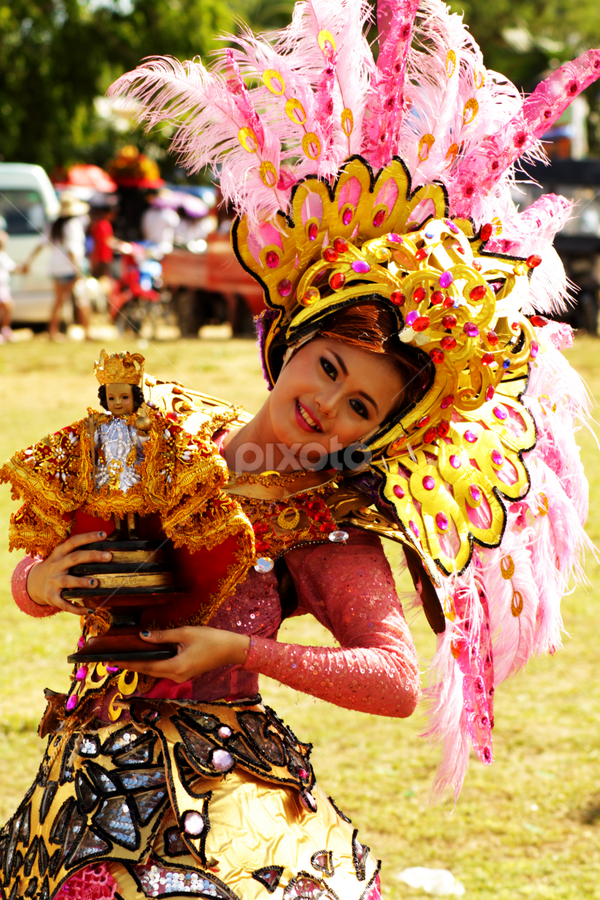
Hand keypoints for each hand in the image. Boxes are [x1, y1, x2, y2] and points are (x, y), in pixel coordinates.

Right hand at [27, 530, 111, 614]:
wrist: (35, 583)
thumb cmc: (58, 567)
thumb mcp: (63, 556)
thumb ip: (79, 552)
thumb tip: (105, 548)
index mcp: (59, 553)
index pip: (74, 541)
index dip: (88, 537)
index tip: (104, 535)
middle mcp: (56, 566)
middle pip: (74, 558)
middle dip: (92, 556)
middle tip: (108, 556)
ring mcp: (53, 581)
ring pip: (68, 581)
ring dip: (82, 582)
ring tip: (96, 583)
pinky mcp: (52, 597)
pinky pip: (65, 604)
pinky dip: (77, 608)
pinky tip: (90, 610)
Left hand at [110, 626, 249, 682]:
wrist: (231, 649)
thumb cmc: (211, 639)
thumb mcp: (185, 633)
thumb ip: (162, 636)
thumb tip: (142, 636)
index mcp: (175, 667)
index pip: (145, 665)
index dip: (127, 662)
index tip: (111, 660)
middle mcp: (176, 675)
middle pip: (147, 670)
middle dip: (130, 664)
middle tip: (112, 659)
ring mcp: (180, 676)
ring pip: (155, 671)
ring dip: (140, 664)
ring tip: (124, 658)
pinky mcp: (184, 673)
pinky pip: (163, 669)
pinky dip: (152, 664)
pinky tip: (145, 657)